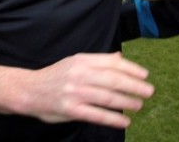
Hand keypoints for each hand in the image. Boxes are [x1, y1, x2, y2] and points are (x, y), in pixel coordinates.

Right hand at [25, 52, 154, 127]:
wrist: (29, 90)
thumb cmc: (56, 75)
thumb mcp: (75, 62)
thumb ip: (98, 61)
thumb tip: (120, 58)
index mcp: (82, 61)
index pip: (112, 63)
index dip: (131, 69)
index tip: (144, 75)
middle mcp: (79, 75)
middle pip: (113, 80)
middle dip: (134, 86)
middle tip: (149, 91)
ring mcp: (75, 93)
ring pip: (107, 98)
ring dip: (126, 102)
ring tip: (139, 105)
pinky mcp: (71, 110)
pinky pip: (97, 115)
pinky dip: (113, 118)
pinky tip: (124, 121)